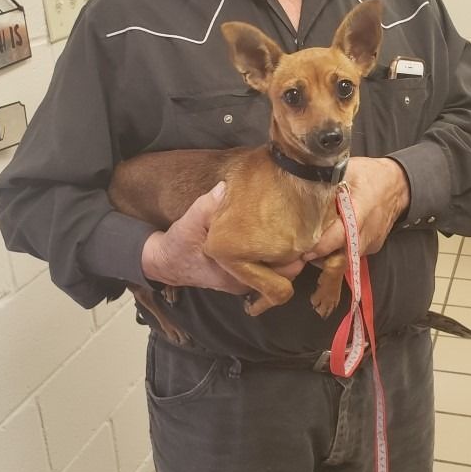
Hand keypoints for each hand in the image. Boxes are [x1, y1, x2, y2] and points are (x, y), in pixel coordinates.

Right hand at [141, 182, 303, 292]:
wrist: (165, 263)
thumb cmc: (179, 244)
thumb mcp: (189, 222)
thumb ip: (207, 206)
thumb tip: (223, 188)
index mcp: (237, 274)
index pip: (283, 273)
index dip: (296, 253)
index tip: (304, 230)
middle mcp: (245, 283)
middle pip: (286, 273)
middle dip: (296, 252)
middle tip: (305, 225)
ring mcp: (244, 282)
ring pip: (278, 272)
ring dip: (287, 254)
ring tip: (295, 228)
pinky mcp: (241, 277)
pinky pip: (268, 269)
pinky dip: (275, 255)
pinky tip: (277, 234)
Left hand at [303, 157, 409, 261]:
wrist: (398, 186)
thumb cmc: (371, 176)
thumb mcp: (346, 170)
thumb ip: (325, 178)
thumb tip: (301, 178)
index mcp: (358, 213)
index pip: (335, 238)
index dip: (316, 246)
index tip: (299, 248)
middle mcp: (366, 233)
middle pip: (338, 255)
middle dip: (317, 255)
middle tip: (299, 250)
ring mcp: (370, 243)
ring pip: (344, 258)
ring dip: (327, 254)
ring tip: (312, 244)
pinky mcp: (372, 247)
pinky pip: (351, 254)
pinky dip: (339, 250)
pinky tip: (330, 238)